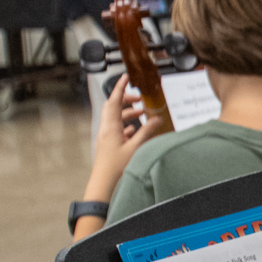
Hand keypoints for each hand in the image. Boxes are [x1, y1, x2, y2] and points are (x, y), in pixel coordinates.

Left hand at [86, 73, 165, 198]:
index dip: (119, 87)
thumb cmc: (116, 167)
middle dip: (126, 100)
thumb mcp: (136, 147)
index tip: (125, 77)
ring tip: (142, 115)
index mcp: (110, 126)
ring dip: (128, 114)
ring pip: (116, 118)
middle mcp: (106, 129)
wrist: (104, 183)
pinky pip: (117, 129)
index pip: (114, 101)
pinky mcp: (109, 144)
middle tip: (139, 98)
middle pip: (114, 107)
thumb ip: (147, 131)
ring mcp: (106, 137)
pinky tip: (135, 130)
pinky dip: (127, 125)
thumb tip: (156, 118)